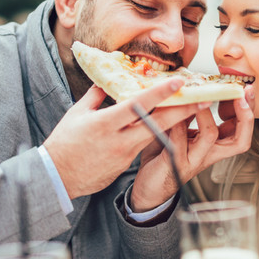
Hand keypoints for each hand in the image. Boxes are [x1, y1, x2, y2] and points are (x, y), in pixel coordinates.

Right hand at [43, 79, 209, 199]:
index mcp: (106, 123)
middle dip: (182, 110)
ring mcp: (124, 154)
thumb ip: (96, 96)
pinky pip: (143, 145)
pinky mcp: (125, 165)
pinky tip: (162, 125)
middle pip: (158, 123)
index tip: (179, 82)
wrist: (57, 177)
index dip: (161, 93)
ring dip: (172, 122)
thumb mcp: (77, 114)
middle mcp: (119, 140)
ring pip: (155, 135)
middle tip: (202, 99)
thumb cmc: (64, 143)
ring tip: (187, 108)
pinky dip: (154, 134)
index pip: (139, 105)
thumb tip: (108, 81)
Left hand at [130, 85, 255, 211]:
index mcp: (214, 145)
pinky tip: (171, 111)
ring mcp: (193, 159)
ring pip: (210, 137)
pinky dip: (176, 124)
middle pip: (240, 140)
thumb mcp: (180, 129)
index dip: (248, 111)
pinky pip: (179, 141)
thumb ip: (189, 113)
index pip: (241, 129)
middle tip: (240, 96)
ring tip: (200, 99)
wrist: (148, 185)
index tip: (247, 90)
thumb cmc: (165, 155)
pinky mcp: (175, 162)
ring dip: (206, 115)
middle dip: (245, 116)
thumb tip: (195, 87)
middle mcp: (209, 153)